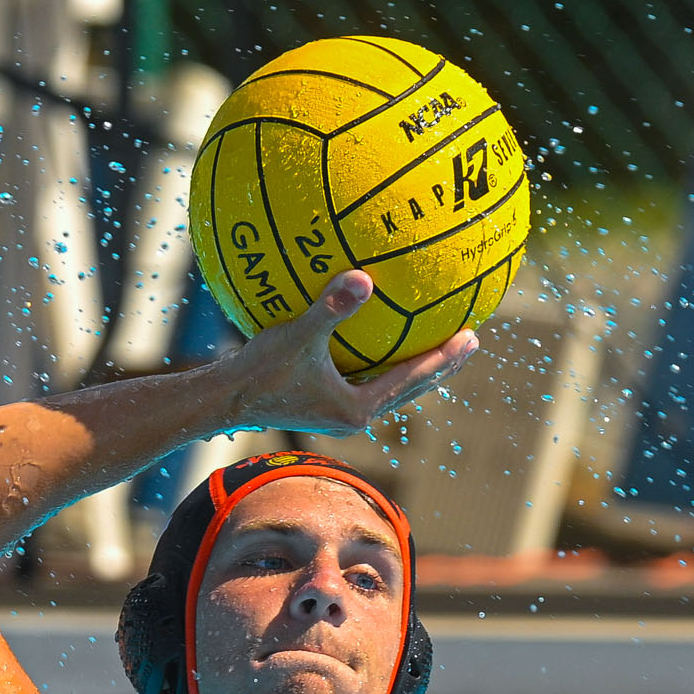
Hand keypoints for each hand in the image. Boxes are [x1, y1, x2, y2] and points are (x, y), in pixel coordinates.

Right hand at [222, 269, 478, 436]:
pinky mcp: (325, 405)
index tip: (471, 337)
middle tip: (470, 340)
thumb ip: (331, 308)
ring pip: (391, 388)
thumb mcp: (296, 335)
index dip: (443, 358)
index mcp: (358, 407)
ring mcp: (340, 413)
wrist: (222, 402)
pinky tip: (377, 333)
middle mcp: (354, 415)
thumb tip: (364, 277)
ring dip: (415, 366)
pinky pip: (365, 379)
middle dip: (441, 365)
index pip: (413, 379)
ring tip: (437, 341)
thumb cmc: (257, 372)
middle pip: (411, 388)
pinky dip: (381, 360)